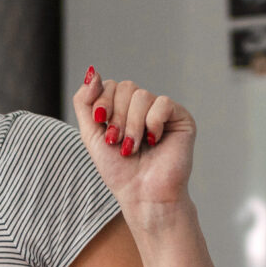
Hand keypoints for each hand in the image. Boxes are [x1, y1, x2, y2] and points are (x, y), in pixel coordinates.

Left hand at [74, 67, 195, 211]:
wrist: (143, 195)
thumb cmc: (119, 171)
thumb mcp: (90, 134)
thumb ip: (84, 102)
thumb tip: (92, 71)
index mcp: (122, 108)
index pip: (110, 84)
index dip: (103, 102)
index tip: (102, 124)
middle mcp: (143, 106)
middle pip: (126, 87)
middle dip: (117, 117)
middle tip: (118, 142)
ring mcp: (162, 111)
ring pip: (141, 95)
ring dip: (132, 125)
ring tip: (133, 148)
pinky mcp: (181, 118)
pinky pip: (162, 103)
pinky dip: (153, 123)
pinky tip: (154, 141)